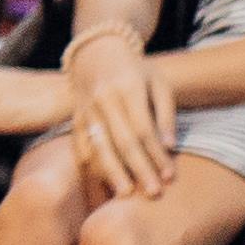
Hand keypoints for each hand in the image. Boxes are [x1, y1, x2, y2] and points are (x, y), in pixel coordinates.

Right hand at [63, 32, 182, 199]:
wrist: (96, 50)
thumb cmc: (136, 70)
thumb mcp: (158, 83)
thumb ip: (165, 114)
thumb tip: (170, 147)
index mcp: (128, 88)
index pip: (144, 129)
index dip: (157, 155)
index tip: (170, 177)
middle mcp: (104, 99)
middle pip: (122, 141)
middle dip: (139, 169)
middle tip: (153, 193)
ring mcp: (86, 109)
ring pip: (98, 145)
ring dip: (112, 172)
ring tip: (125, 193)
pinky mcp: (75, 117)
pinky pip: (80, 144)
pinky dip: (91, 164)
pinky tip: (102, 181)